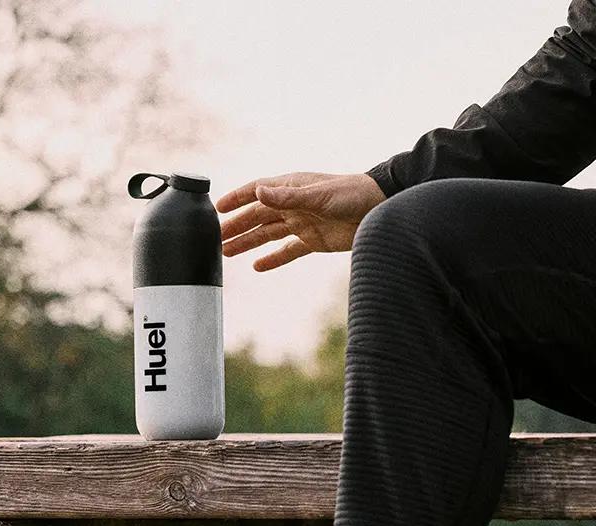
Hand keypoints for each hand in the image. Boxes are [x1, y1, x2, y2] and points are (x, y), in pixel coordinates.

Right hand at [217, 172, 385, 270]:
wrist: (382, 209)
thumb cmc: (352, 194)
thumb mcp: (318, 195)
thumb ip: (287, 197)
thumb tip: (258, 193)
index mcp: (291, 187)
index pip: (256, 191)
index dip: (236, 199)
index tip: (216, 209)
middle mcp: (293, 204)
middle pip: (257, 216)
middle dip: (235, 226)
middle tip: (213, 239)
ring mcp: (302, 222)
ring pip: (268, 233)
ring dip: (247, 242)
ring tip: (226, 253)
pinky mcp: (313, 240)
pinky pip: (288, 250)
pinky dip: (273, 258)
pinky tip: (258, 266)